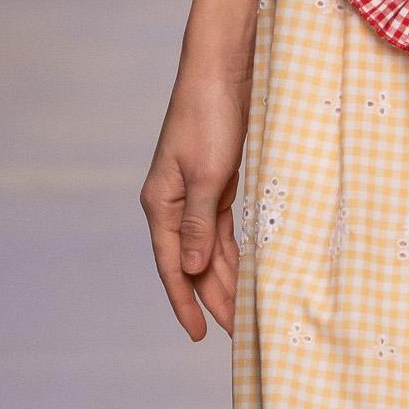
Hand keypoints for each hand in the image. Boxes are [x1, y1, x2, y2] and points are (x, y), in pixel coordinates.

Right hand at [141, 69, 245, 340]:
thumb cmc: (209, 117)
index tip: (198, 336)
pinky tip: (247, 273)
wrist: (221, 72)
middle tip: (237, 333)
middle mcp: (174, 205)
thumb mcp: (207, 175)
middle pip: (191, 264)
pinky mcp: (218, 184)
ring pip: (209, 250)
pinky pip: (222, 231)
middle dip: (212, 299)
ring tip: (245, 312)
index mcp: (161, 204)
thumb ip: (199, 224)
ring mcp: (196, 195)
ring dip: (224, 280)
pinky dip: (233, 253)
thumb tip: (189, 270)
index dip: (184, 303)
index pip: (172, 266)